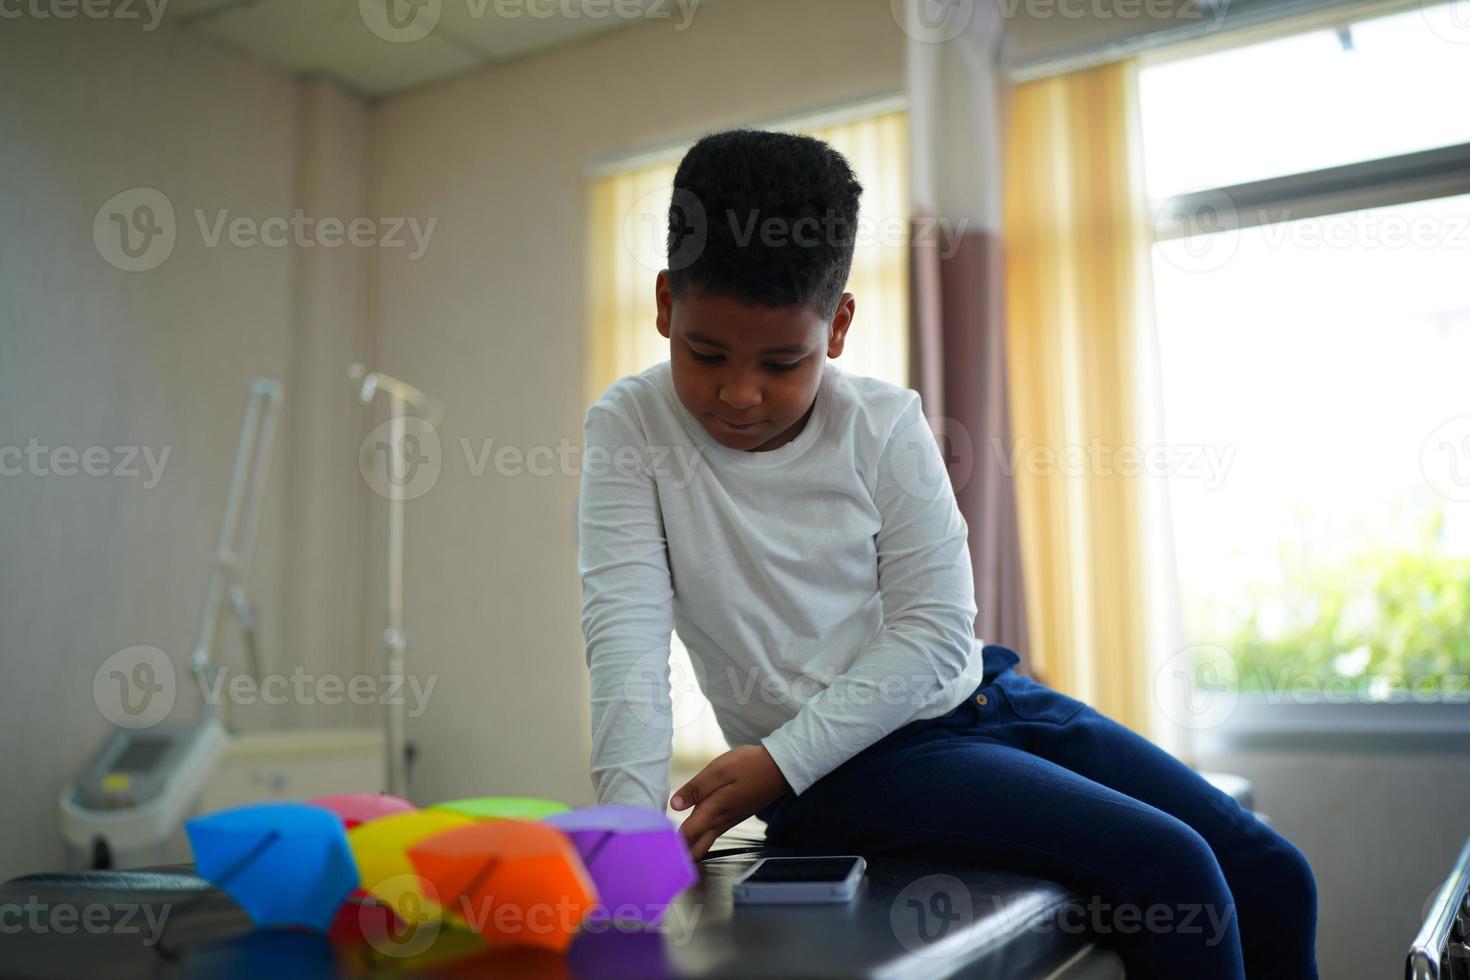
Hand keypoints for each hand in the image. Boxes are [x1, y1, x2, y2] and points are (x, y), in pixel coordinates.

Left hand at [671, 744, 790, 860]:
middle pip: (696, 849)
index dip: (670, 844)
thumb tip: (674, 805)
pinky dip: (699, 839)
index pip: (687, 835)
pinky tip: (691, 834)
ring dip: (688, 849)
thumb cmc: (749, 765)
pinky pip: (712, 834)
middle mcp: (721, 822)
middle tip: (661, 858)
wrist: (779, 768)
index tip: (655, 852)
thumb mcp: (719, 770)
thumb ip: (696, 788)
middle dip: (680, 856)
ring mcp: (729, 821)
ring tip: (669, 850)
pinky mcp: (733, 817)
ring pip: (705, 843)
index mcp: (714, 811)